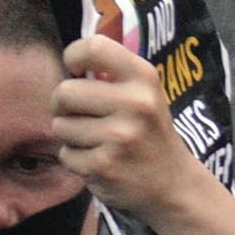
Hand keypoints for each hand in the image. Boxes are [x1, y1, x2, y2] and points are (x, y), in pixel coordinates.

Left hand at [52, 34, 216, 220]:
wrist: (174, 187)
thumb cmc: (149, 133)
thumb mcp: (144, 95)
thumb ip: (111, 74)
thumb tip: (70, 61)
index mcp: (144, 79)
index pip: (93, 47)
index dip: (73, 56)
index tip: (76, 72)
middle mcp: (135, 104)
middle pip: (64, 92)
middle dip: (64, 106)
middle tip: (82, 116)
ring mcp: (119, 137)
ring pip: (60, 126)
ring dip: (72, 136)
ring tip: (98, 142)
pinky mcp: (104, 166)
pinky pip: (66, 155)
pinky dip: (77, 161)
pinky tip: (101, 162)